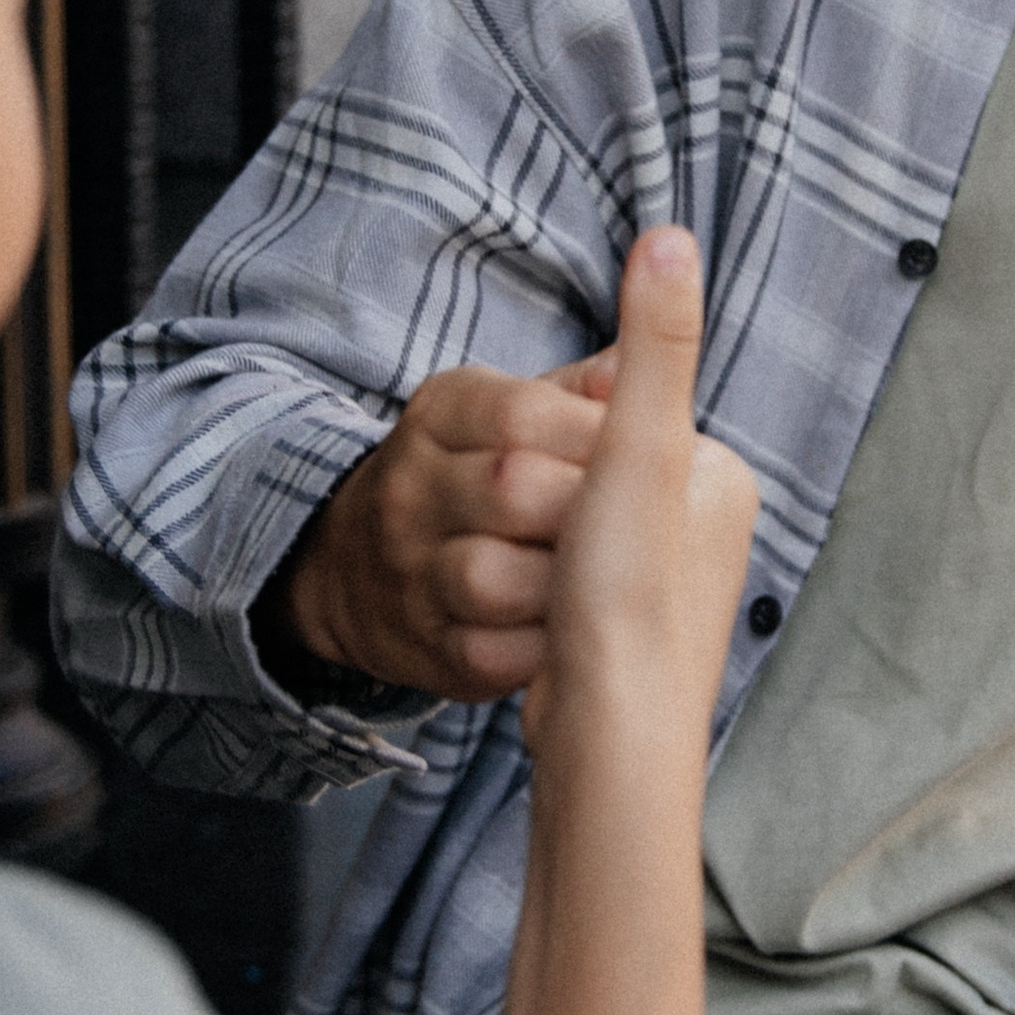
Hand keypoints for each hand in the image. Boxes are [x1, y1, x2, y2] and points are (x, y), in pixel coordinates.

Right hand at [277, 347, 617, 700]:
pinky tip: (573, 636)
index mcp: (442, 411)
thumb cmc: (481, 477)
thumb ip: (581, 391)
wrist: (366, 572)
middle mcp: (410, 485)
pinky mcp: (423, 645)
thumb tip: (637, 362)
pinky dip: (540, 649)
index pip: (523, 412)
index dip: (596, 438)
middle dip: (588, 512)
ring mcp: (408, 569)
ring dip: (563, 586)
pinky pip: (487, 652)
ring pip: (491, 577)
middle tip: (636, 527)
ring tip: (607, 583)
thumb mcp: (513, 412)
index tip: (648, 459)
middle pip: (512, 489)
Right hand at [520, 227, 757, 775]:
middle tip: (581, 574)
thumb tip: (671, 231)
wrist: (609, 754)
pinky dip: (518, 634)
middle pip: (550, 489)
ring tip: (568, 621)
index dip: (569, 464)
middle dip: (549, 533)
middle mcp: (685, 532)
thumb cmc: (633, 601)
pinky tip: (545, 655)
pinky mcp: (575, 651)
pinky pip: (511, 612)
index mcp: (708, 475)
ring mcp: (628, 596)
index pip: (587, 424)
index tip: (585, 509)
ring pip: (519, 550)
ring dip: (527, 587)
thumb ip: (652, 348)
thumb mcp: (638, 453)